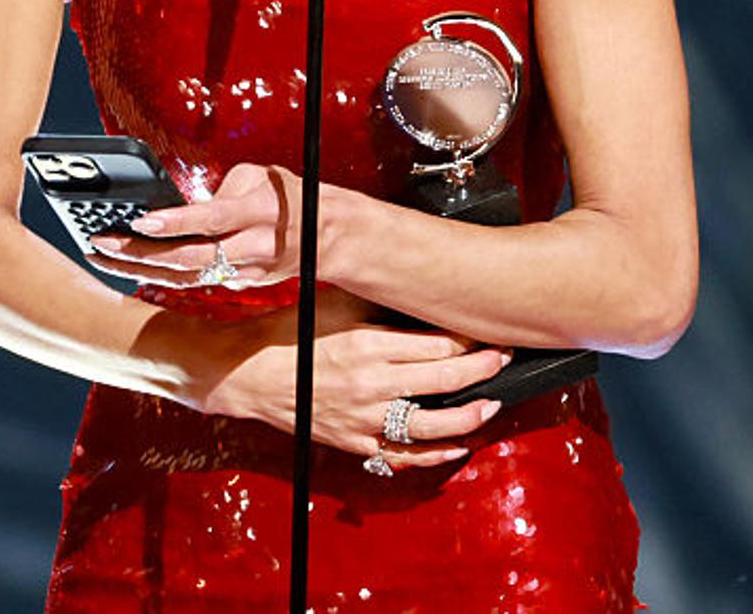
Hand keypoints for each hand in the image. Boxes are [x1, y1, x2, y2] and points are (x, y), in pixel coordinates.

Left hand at [87, 162, 304, 286]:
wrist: (325, 235)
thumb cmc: (288, 196)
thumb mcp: (260, 176)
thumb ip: (222, 189)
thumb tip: (183, 205)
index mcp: (258, 211)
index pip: (211, 220)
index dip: (175, 223)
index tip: (140, 221)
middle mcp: (252, 246)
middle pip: (190, 258)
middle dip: (141, 253)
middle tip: (102, 243)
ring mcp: (247, 271)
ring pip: (187, 278)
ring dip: (141, 270)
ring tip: (104, 257)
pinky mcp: (241, 284)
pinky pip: (196, 281)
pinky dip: (161, 274)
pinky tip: (131, 265)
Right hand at [200, 289, 512, 469]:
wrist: (250, 372)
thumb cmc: (291, 331)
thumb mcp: (335, 303)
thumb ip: (378, 304)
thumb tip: (419, 297)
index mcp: (366, 344)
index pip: (436, 345)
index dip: (468, 339)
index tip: (487, 330)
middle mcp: (370, 385)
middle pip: (444, 381)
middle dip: (481, 368)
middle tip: (502, 357)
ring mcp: (364, 419)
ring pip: (432, 425)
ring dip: (469, 415)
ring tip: (492, 403)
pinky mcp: (355, 442)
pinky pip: (404, 454)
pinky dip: (436, 454)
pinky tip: (458, 445)